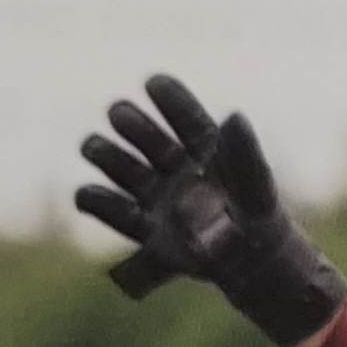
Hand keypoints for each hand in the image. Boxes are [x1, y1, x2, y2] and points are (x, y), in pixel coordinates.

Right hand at [75, 74, 346, 346]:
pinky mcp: (144, 227)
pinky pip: (111, 210)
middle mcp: (170, 163)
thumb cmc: (256, 215)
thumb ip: (245, 153)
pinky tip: (89, 195)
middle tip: (121, 118)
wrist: (254, 263)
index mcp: (201, 145)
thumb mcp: (257, 184)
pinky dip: (95, 201)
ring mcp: (154, 193)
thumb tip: (234, 116)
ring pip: (117, 164)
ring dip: (103, 153)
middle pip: (139, 132)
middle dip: (129, 123)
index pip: (182, 116)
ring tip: (95, 149)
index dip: (168, 98)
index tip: (153, 84)